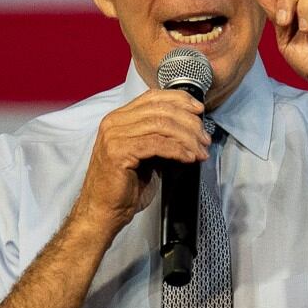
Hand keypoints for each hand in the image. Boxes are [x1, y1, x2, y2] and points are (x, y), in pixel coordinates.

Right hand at [74, 87, 211, 231]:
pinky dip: (177, 150)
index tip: (199, 110)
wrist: (102, 211)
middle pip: (160, 110)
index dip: (179, 100)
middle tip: (204, 138)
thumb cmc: (123, 186)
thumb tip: (189, 128)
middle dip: (189, 122)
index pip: (153, 96)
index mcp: (119, 118)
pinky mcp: (119, 152)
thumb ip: (157, 136)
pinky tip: (188, 157)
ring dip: (187, 138)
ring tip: (200, 150)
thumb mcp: (143, 153)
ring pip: (161, 125)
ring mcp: (114, 136)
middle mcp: (114, 122)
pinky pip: (156, 144)